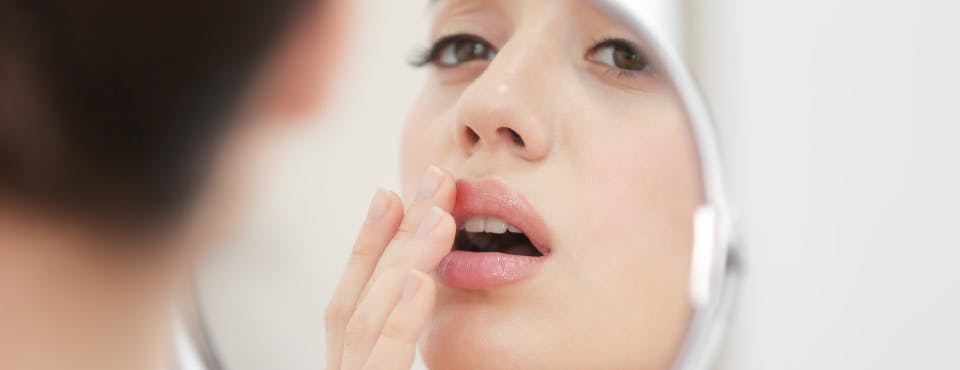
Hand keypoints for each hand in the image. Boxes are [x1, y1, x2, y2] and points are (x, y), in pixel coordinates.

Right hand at [324, 166, 456, 369]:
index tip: (393, 194)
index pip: (351, 299)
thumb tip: (430, 287)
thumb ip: (406, 340)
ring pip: (367, 319)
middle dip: (395, 233)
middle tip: (437, 180)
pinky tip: (421, 281)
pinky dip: (401, 318)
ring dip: (403, 262)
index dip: (369, 243)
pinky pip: (384, 360)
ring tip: (441, 217)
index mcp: (353, 365)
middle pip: (358, 297)